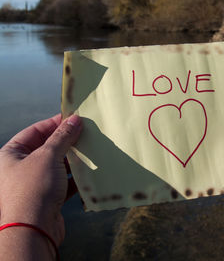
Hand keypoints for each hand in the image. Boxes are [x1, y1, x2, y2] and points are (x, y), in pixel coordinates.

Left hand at [0, 114, 81, 245]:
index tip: (73, 118)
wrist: (33, 230)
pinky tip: (87, 173)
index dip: (54, 123)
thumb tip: (75, 120)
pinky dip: (75, 178)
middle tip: (85, 133)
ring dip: (72, 159)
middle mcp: (20, 168)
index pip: (35, 131)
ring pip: (57, 165)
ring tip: (89, 151)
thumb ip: (62, 137)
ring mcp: (34, 184)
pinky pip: (63, 182)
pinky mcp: (47, 197)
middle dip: (66, 141)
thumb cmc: (33, 189)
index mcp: (11, 155)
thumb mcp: (47, 156)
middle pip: (47, 148)